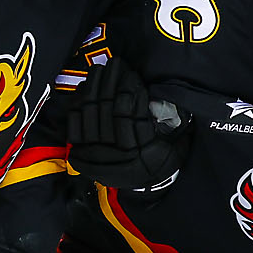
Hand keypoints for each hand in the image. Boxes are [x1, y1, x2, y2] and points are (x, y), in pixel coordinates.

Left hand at [68, 57, 190, 191]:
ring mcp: (97, 156)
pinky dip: (78, 104)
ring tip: (100, 70)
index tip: (131, 73)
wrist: (142, 189)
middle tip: (115, 63)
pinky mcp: (81, 155)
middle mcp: (119, 156)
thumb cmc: (161, 163)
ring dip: (95, 87)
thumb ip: (177, 127)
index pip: (132, 113)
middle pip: (110, 109)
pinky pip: (75, 124)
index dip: (130, 89)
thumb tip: (176, 99)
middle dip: (112, 81)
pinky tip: (85, 88)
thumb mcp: (176, 149)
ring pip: (92, 114)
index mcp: (143, 154)